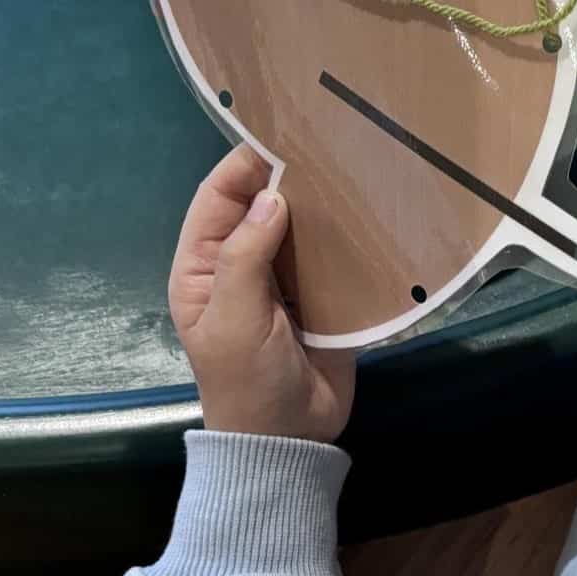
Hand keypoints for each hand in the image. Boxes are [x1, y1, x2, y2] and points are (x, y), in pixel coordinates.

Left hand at [169, 145, 355, 439]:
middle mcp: (242, 264)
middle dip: (290, 173)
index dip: (244, 163)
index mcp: (203, 266)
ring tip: (357, 165)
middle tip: (330, 139)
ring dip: (323, 200)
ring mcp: (284, 278)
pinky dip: (348, 232)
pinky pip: (332, 252)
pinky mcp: (322, 293)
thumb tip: (270, 195)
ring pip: (301, 222)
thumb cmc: (247, 383)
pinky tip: (372, 209)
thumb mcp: (235, 321)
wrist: (290, 443)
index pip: (219, 197)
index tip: (282, 132)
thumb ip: (246, 256)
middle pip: (263, 202)